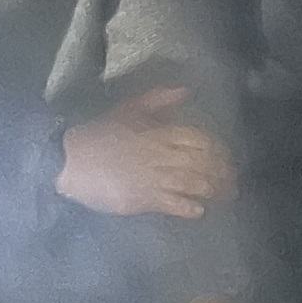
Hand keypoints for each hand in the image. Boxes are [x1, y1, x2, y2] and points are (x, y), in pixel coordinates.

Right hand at [56, 88, 236, 218]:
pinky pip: (175, 204)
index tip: (227, 157)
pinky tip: (199, 211)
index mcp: (160, 131)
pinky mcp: (144, 199)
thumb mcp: (128, 109)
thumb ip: (158, 99)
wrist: (69, 159)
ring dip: (214, 190)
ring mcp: (155, 178)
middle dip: (223, 172)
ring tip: (225, 196)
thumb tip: (185, 91)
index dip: (218, 149)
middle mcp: (163, 154)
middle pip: (204, 162)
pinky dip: (190, 208)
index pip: (200, 139)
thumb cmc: (98, 134)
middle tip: (233, 181)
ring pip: (196, 182)